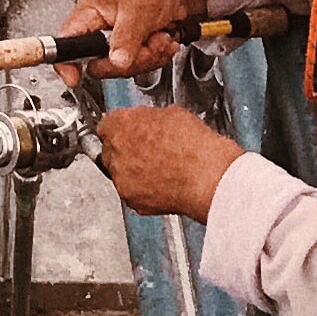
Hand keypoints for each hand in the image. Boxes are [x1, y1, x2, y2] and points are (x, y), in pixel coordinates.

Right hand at [58, 0, 207, 78]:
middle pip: (100, 64)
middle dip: (129, 59)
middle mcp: (99, 28)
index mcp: (89, 13)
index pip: (66, 43)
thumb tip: (115, 62)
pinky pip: (139, 65)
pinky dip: (156, 56)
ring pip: (123, 67)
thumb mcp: (138, 10)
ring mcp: (117, 39)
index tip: (74, 78)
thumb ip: (125, 38)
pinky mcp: (134, 46)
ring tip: (159, 37)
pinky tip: (163, 40)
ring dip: (148, 56)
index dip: (66, 63)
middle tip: (145, 44)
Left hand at [92, 99, 242, 225]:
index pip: (108, 124)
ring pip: (120, 173)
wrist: (208, 178)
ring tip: (161, 169)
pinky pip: (133, 193)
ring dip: (134, 171)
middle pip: (111, 150)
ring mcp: (121, 179)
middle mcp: (115, 152)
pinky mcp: (132, 201)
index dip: (123, 128)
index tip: (131, 131)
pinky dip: (144, 191)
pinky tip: (164, 183)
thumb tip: (151, 123)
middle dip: (126, 150)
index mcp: (120, 125)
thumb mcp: (173, 114)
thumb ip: (150, 119)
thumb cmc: (196, 146)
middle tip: (149, 151)